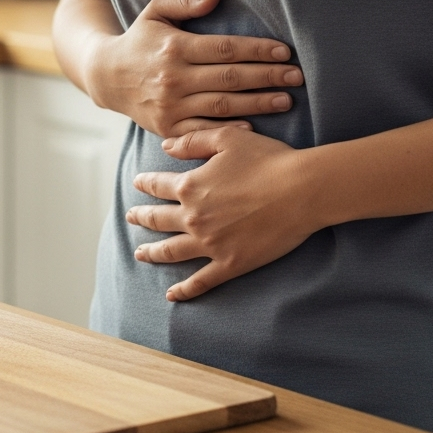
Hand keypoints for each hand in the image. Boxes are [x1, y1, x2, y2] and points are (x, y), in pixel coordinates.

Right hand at [86, 0, 303, 137]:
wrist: (106, 76)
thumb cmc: (139, 40)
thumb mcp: (154, 12)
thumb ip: (185, 2)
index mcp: (175, 46)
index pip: (225, 48)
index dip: (257, 50)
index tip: (284, 51)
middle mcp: (173, 77)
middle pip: (230, 78)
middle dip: (267, 77)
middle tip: (297, 77)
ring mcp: (171, 105)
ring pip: (222, 106)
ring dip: (258, 103)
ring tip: (286, 100)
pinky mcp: (168, 126)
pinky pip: (203, 131)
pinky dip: (228, 131)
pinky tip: (254, 128)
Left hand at [125, 126, 319, 300]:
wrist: (301, 190)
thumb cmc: (267, 159)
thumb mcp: (226, 138)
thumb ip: (192, 141)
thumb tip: (165, 147)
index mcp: (190, 186)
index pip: (157, 185)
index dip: (145, 184)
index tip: (137, 184)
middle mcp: (193, 217)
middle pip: (158, 219)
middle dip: (141, 218)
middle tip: (130, 218)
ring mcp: (210, 244)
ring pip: (171, 251)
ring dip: (152, 252)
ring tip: (140, 253)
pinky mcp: (230, 264)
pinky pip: (201, 281)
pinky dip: (184, 289)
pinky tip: (172, 294)